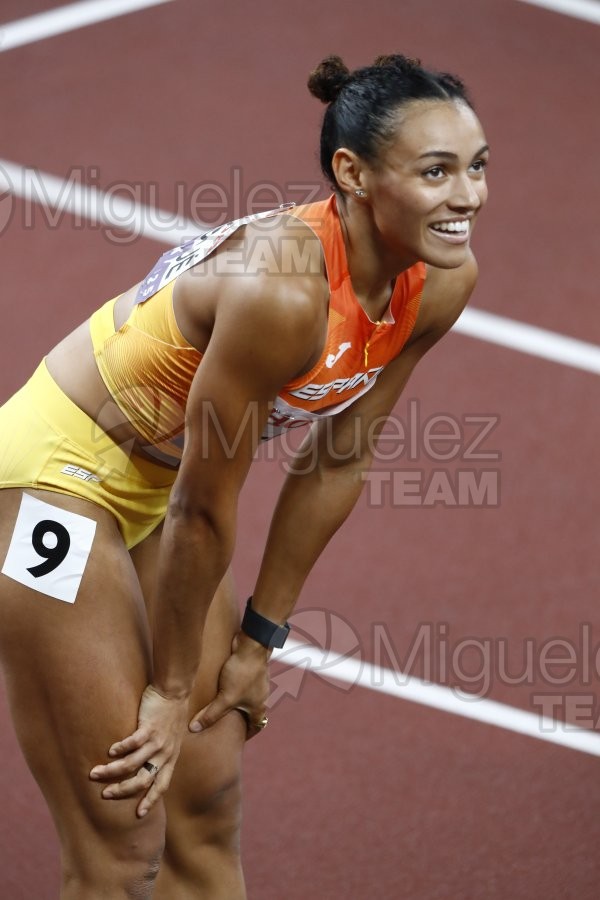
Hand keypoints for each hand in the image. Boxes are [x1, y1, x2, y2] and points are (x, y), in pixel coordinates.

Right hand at [89, 684, 189, 817]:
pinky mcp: (149, 727)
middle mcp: (165, 753)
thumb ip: (161, 752)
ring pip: (132, 764)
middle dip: (122, 790)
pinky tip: (110, 751)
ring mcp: (157, 741)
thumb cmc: (171, 713)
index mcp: (171, 758)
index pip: (162, 785)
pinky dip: (120, 749)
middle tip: (105, 794)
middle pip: (143, 780)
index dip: (150, 800)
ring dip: (112, 771)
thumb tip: (149, 764)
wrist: (175, 691)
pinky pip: (132, 743)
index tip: (139, 815)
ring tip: (95, 773)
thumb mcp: (172, 738)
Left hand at [190, 632, 269, 737]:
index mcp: (259, 706)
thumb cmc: (242, 673)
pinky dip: (233, 687)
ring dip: (235, 701)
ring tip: (220, 705)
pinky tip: (221, 685)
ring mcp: (257, 682)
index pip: (257, 726)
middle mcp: (261, 695)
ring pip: (246, 697)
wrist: (252, 644)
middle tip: (224, 724)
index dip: (247, 734)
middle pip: (251, 712)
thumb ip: (211, 714)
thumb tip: (194, 729)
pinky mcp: (250, 670)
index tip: (236, 739)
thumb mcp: (225, 697)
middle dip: (238, 718)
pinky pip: (242, 683)